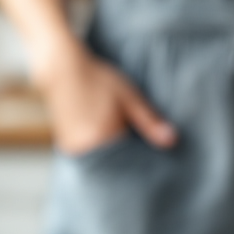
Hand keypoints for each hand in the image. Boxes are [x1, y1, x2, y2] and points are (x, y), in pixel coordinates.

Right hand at [34, 37, 177, 154]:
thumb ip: (149, 121)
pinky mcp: (66, 145)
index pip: (131, 160)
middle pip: (115, 163)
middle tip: (125, 131)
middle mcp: (87, 148)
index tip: (145, 145)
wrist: (61, 70)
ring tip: (109, 127)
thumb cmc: (98, 79)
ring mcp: (74, 148)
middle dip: (125, 155)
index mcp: (105, 138)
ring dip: (110, 151)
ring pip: (101, 159)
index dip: (141, 154)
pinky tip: (97, 128)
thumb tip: (172, 141)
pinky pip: (88, 154)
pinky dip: (96, 147)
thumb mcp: (129, 97)